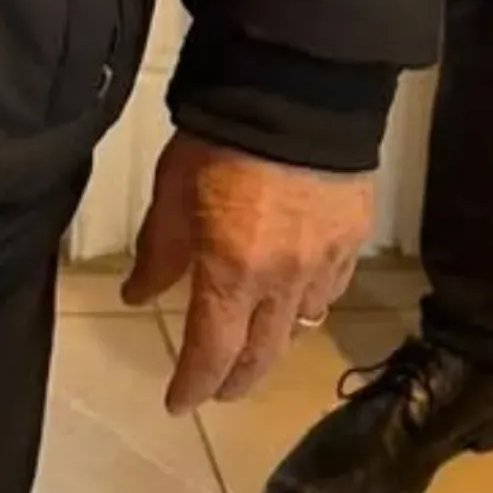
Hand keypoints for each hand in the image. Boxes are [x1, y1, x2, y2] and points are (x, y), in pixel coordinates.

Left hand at [122, 135, 378, 411]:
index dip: (194, 385)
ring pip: (300, 325)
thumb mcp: (172, 195)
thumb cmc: (220, 137)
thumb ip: (159, 253)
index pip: (211, 354)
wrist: (295, 91)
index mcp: (230, 275)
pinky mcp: (352, 237)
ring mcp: (323, 262)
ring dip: (274, 343)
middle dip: (235, 380)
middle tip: (218, 389)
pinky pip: (331, 288)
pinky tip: (299, 299)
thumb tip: (139, 295)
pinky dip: (309, 303)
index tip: (179, 402)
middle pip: (260, 354)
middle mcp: (282, 281)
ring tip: (256, 344)